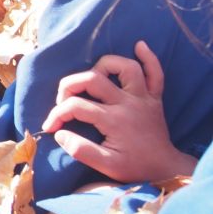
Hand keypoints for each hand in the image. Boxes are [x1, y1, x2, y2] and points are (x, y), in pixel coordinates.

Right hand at [42, 40, 194, 181]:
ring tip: (90, 77)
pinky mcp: (154, 98)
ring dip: (104, 66)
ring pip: (125, 67)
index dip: (57, 115)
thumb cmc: (134, 166)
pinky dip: (149, 57)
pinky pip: (156, 72)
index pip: (76, 106)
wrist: (165, 168)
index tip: (50, 127)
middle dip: (69, 86)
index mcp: (114, 120)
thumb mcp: (106, 167)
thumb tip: (59, 134)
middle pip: (93, 79)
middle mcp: (128, 103)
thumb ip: (81, 150)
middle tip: (63, 101)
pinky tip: (139, 46)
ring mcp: (143, 98)